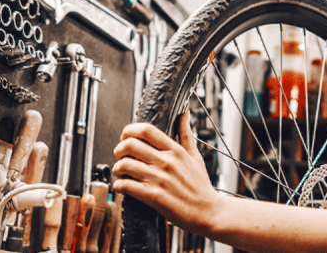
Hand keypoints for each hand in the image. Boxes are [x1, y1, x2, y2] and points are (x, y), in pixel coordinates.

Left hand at [111, 113, 223, 234]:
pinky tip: (123, 186)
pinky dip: (119, 185)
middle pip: (129, 145)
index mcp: (175, 151)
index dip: (129, 130)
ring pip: (124, 165)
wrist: (209, 212)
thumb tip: (184, 114)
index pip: (146, 130)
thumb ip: (186, 134)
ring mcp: (159, 179)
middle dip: (119, 149)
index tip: (125, 136)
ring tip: (120, 172)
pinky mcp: (153, 196)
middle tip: (120, 155)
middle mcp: (166, 162)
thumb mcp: (196, 156)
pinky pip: (126, 186)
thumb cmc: (201, 186)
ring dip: (117, 168)